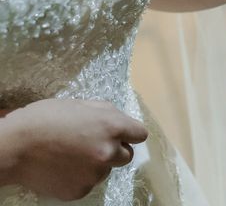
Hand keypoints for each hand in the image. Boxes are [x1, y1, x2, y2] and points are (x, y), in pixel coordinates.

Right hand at [0, 99, 147, 200]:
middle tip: (92, 143)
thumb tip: (119, 120)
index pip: (140, 134)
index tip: (122, 134)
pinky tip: (63, 167)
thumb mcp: (80, 104)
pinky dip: (80, 177)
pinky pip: (88, 183)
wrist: (14, 147)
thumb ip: (105, 112)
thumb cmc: (45, 118)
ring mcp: (95, 174)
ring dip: (96, 163)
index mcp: (112, 127)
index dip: (130, 133)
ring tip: (71, 154)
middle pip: (127, 155)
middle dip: (115, 149)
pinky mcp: (80, 191)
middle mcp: (108, 152)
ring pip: (106, 170)